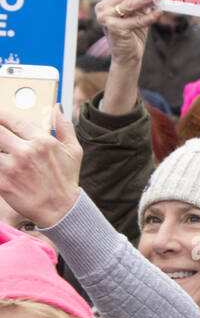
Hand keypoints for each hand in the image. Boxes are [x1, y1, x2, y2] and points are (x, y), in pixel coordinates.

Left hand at [0, 107, 82, 228]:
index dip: (0, 116)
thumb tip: (57, 108)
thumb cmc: (66, 180)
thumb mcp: (73, 151)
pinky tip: (2, 169)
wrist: (60, 210)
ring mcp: (11, 167)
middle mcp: (25, 151)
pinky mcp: (2, 182)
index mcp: (42, 141)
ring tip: (4, 155)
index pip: (11, 120)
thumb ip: (64, 127)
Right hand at [95, 0, 163, 68]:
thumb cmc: (133, 33)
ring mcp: (106, 17)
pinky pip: (136, 20)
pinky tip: (160, 12)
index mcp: (107, 1)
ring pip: (130, 5)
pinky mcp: (113, 28)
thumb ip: (142, 1)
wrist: (128, 57)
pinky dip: (149, 16)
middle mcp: (103, 7)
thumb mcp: (137, 14)